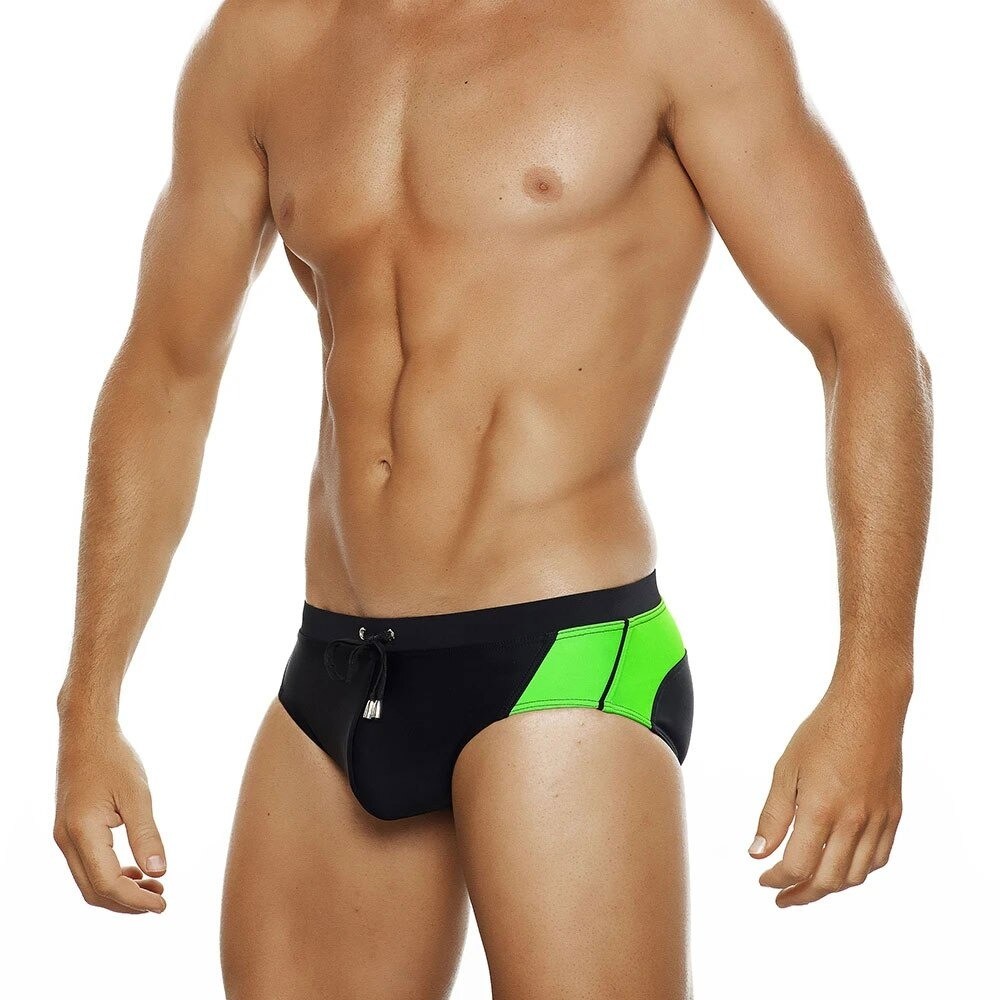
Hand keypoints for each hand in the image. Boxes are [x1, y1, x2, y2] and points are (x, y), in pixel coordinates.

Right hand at [54, 717, 166, 913]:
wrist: (86, 735)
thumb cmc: (114, 759)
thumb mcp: (137, 794)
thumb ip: (147, 834)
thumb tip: (160, 872)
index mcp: (83, 832)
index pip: (108, 883)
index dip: (135, 900)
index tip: (163, 904)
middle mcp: (66, 840)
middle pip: (94, 891)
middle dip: (128, 903)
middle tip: (161, 901)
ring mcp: (64, 838)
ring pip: (88, 882)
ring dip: (120, 892)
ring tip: (155, 888)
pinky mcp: (69, 832)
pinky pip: (87, 866)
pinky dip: (110, 876)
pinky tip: (136, 872)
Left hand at [749, 677, 906, 906]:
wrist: (868, 709)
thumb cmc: (822, 733)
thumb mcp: (786, 770)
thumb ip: (773, 816)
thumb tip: (758, 853)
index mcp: (821, 809)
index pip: (798, 865)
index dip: (777, 879)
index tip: (764, 879)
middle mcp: (853, 821)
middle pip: (828, 880)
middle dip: (801, 894)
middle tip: (782, 896)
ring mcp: (878, 820)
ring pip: (855, 875)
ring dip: (830, 888)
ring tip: (808, 886)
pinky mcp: (893, 815)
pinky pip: (879, 859)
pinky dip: (858, 872)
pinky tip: (842, 868)